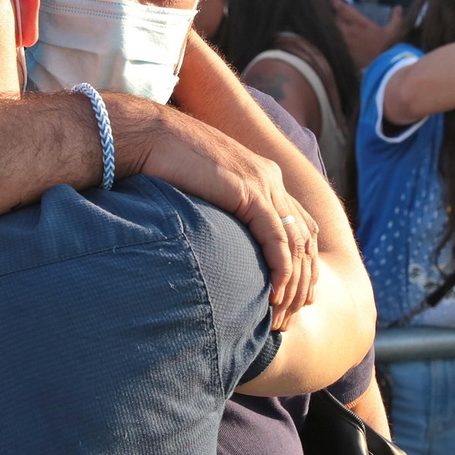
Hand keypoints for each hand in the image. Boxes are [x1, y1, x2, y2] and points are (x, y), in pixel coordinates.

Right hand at [121, 105, 319, 328]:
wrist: (149, 138)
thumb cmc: (163, 168)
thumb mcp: (202, 194)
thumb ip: (219, 213)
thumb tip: (212, 245)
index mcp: (264, 177)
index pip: (299, 227)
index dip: (303, 265)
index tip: (294, 298)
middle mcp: (272, 179)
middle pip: (305, 239)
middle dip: (302, 283)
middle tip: (290, 317)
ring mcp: (264, 183)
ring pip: (296, 243)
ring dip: (292, 284)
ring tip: (280, 315)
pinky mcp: (250, 192)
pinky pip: (277, 238)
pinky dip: (280, 268)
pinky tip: (275, 292)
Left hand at [333, 0, 402, 70]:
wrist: (383, 68)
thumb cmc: (389, 47)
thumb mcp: (395, 31)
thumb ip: (396, 18)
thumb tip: (398, 7)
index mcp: (361, 24)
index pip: (344, 10)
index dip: (336, 3)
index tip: (332, 0)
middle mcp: (349, 32)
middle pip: (335, 20)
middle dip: (335, 16)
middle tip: (335, 15)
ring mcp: (345, 44)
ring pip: (333, 32)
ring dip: (333, 28)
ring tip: (333, 27)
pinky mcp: (344, 54)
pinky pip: (335, 44)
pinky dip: (334, 41)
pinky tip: (334, 40)